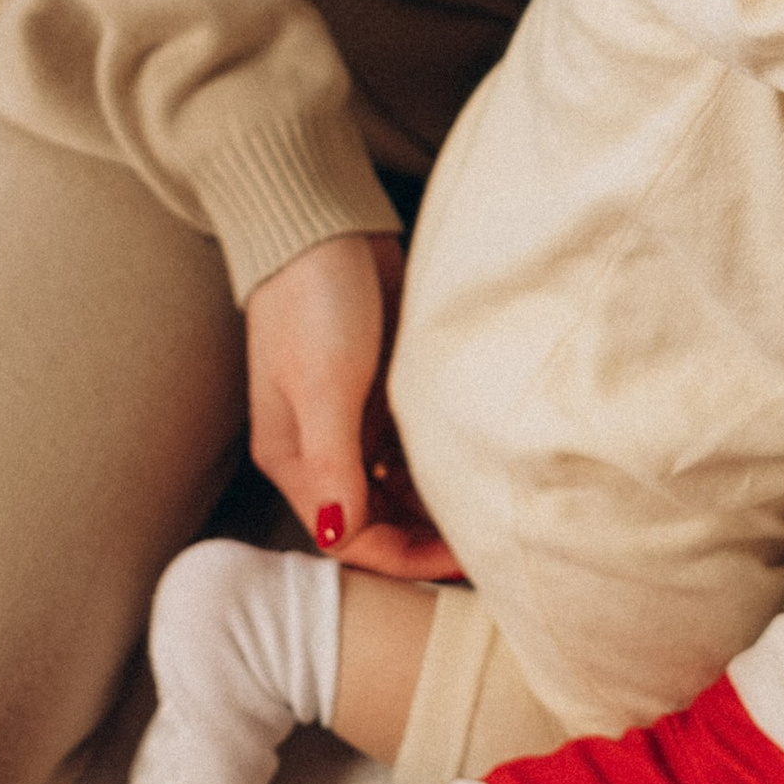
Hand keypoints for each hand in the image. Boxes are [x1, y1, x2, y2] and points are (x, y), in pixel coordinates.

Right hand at [243, 232, 464, 580]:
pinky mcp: (383, 391)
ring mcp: (354, 420)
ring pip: (399, 487)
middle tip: (487, 545)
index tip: (463, 560)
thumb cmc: (314, 302)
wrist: (325, 224)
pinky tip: (475, 468)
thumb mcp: (324, 385)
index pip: (350, 537)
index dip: (405, 558)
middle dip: (425, 540)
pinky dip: (440, 463)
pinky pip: (414, 447)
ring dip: (436, 504)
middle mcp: (322, 448)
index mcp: (294, 459)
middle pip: (377, 520)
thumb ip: (334, 463)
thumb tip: (337, 537)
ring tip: (489, 512)